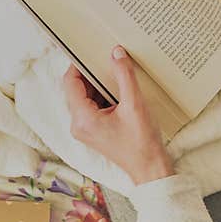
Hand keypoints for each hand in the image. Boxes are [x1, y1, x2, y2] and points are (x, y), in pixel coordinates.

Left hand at [62, 46, 174, 184]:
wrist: (150, 168)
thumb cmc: (142, 142)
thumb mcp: (134, 104)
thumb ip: (124, 75)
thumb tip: (116, 52)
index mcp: (82, 118)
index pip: (70, 83)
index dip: (78, 65)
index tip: (90, 53)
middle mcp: (78, 125)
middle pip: (76, 89)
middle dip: (90, 74)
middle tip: (105, 60)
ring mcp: (84, 129)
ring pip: (84, 97)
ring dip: (97, 85)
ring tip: (115, 74)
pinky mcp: (93, 131)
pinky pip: (91, 107)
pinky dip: (102, 96)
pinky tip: (118, 91)